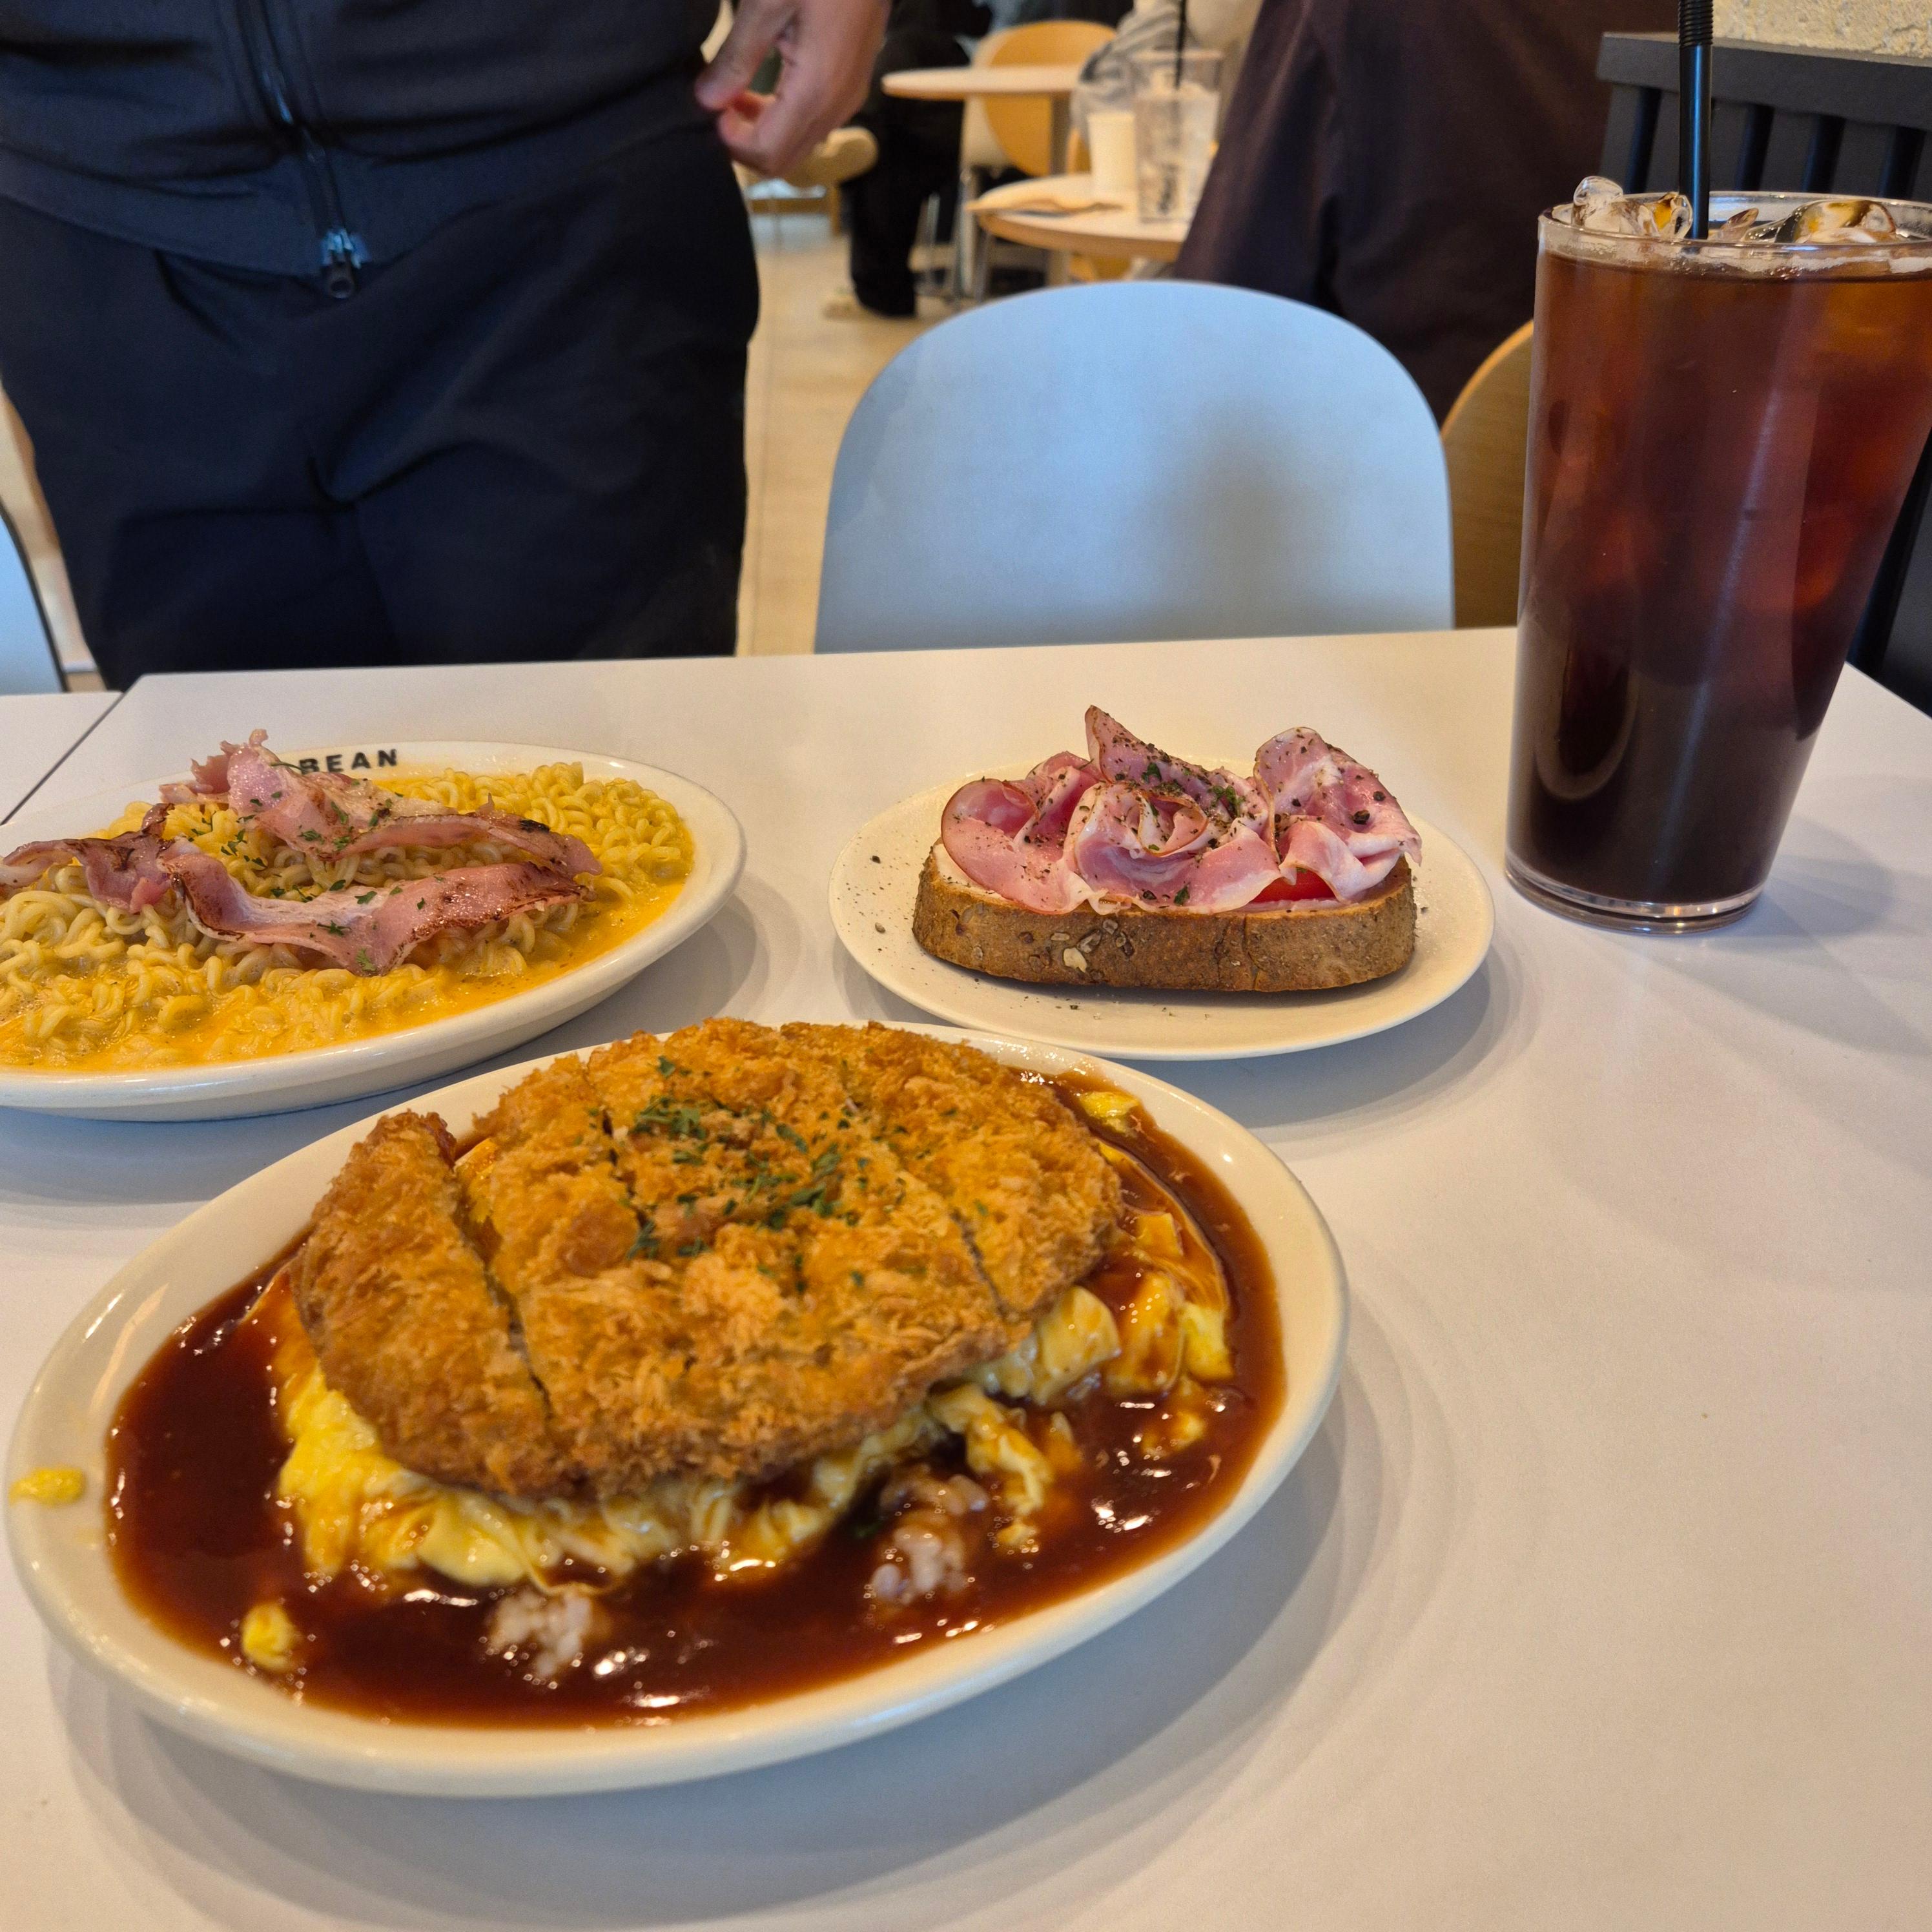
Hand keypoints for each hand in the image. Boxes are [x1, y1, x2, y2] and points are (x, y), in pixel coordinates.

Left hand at [696, 0, 886, 176]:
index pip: (767, 153)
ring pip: (797, 147)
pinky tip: (764, 90)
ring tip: (736, 95)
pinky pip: (811, 126)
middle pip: (783, 161)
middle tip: (719, 106)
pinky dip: (782, 121)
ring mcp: (847, 101)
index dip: (732, 142)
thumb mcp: (768, 3)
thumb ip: (737, 57)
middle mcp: (835, 109)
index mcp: (815, 92)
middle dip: (744, 145)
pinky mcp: (850, 89)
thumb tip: (706, 101)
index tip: (712, 108)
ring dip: (762, 133)